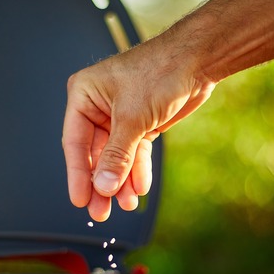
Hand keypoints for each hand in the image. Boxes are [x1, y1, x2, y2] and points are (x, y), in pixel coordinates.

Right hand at [62, 39, 213, 221]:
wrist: (198, 61)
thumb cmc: (160, 71)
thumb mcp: (133, 118)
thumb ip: (117, 155)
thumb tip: (103, 186)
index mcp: (84, 95)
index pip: (75, 143)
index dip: (78, 175)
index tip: (80, 200)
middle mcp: (98, 106)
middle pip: (95, 154)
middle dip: (101, 183)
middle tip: (100, 212)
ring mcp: (120, 117)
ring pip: (116, 157)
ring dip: (121, 181)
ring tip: (125, 204)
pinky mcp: (140, 124)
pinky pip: (134, 153)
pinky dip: (137, 170)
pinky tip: (139, 188)